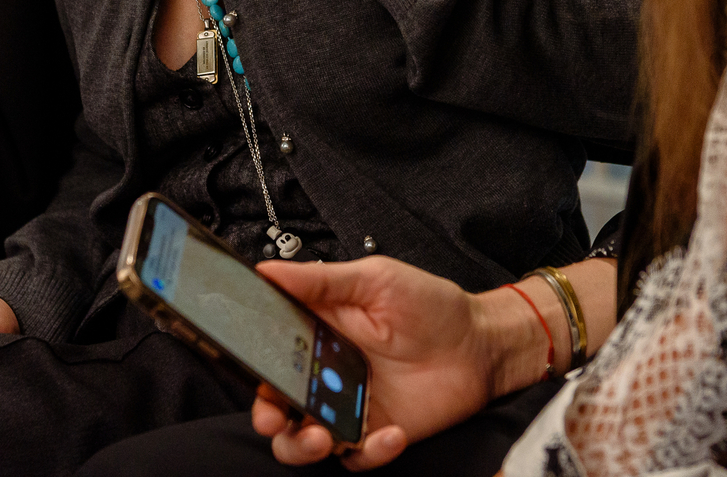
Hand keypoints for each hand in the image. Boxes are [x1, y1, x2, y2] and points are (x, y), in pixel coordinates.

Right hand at [246, 256, 542, 468]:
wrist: (480, 343)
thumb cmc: (430, 305)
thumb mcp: (374, 279)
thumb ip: (319, 280)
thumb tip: (266, 269)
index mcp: (315, 333)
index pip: (267, 354)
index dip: (250, 365)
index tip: (245, 366)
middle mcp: (325, 374)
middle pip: (276, 405)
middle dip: (266, 417)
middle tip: (274, 415)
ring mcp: (349, 408)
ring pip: (305, 441)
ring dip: (303, 446)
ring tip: (322, 436)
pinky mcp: (377, 435)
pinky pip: (357, 457)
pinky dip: (369, 452)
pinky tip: (392, 432)